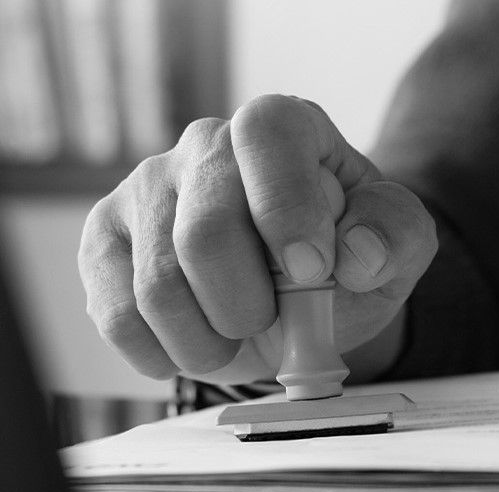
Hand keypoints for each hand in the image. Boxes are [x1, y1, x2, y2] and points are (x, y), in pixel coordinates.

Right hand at [78, 94, 436, 383]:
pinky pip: (115, 313)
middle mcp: (201, 147)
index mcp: (277, 130)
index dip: (286, 208)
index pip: (266, 135)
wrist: (289, 289)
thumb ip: (395, 234)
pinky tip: (187, 344)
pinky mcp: (102, 239)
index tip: (313, 272)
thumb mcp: (392, 242)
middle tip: (269, 324)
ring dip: (207, 343)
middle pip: (204, 233)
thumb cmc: (337, 258)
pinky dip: (160, 353)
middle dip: (246, 307)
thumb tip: (357, 253)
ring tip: (232, 341)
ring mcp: (143, 190)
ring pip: (156, 287)